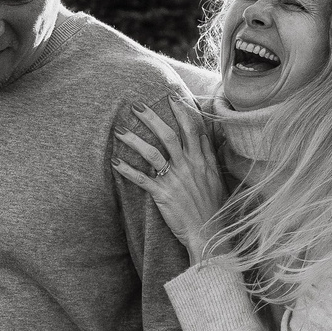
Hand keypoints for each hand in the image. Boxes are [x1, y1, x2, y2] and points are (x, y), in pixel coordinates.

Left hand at [113, 100, 226, 250]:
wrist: (210, 234)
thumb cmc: (213, 208)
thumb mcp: (216, 178)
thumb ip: (209, 156)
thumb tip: (204, 136)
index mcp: (202, 161)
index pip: (192, 129)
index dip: (181, 111)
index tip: (170, 96)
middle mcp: (189, 166)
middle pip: (169, 135)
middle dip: (152, 118)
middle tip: (136, 105)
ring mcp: (176, 180)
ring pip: (152, 154)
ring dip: (134, 140)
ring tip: (119, 130)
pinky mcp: (164, 195)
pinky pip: (142, 179)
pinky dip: (128, 170)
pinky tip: (115, 162)